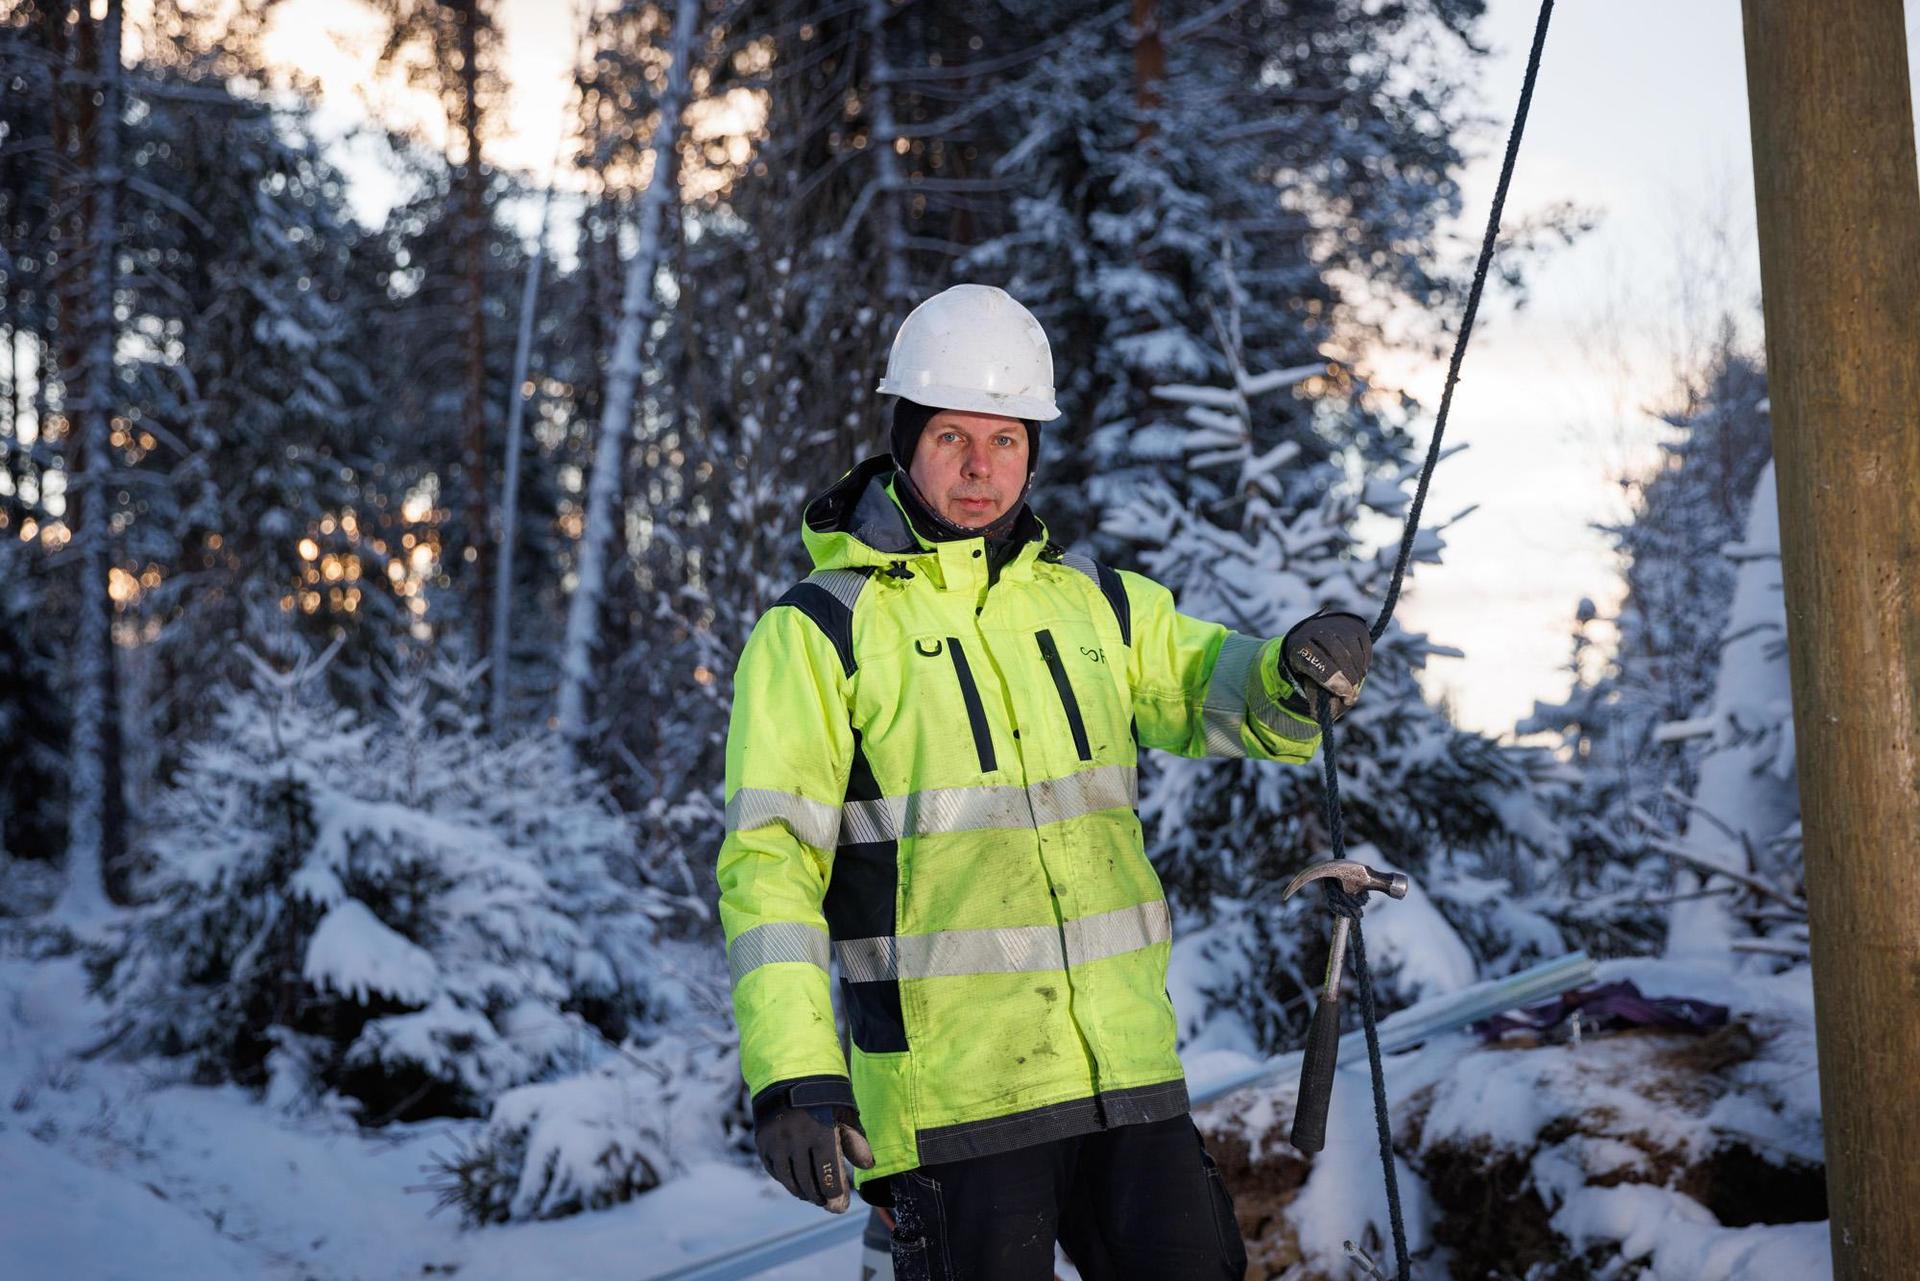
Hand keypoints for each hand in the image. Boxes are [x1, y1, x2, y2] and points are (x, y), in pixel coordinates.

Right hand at [753, 1080, 874, 1212]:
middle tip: (827, 1204)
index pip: (828, 1176)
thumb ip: (855, 1141)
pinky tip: (795, 1182)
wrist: (788, 1071)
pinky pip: (774, 1170)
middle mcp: (796, 1139)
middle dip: (819, 1197)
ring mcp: (777, 1141)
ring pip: (789, 1180)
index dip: (835, 1196)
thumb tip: (867, 1166)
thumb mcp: (845, 1113)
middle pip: (808, 1182)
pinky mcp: (762, 1141)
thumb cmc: (824, 1094)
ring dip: (802, 1192)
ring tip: (812, 1196)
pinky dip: (785, 1179)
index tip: (840, 1206)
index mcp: (821, 1133)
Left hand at [1279, 610, 1371, 719]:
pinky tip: (1358, 671)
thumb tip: (1338, 707)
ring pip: (1351, 647)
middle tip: (1352, 695)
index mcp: (1297, 647)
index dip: (1332, 681)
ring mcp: (1334, 624)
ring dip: (1357, 670)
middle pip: (1335, 653)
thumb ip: (1321, 701)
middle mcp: (1313, 630)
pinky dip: (1365, 661)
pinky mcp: (1352, 624)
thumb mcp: (1310, 688)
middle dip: (1347, 678)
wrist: (1317, 644)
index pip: (1315, 661)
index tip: (1345, 697)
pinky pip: (1364, 643)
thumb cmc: (1314, 673)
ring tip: (1355, 685)